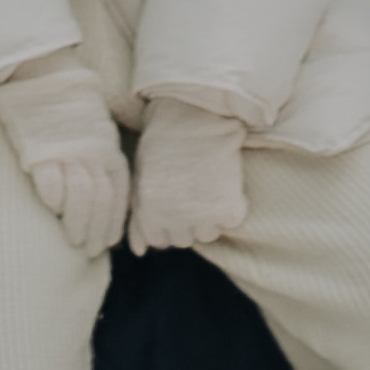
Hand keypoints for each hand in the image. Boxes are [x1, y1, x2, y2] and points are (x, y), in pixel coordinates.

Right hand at [0, 53, 130, 253]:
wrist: (46, 69)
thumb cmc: (72, 107)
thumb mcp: (98, 132)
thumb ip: (102, 161)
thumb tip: (103, 198)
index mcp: (109, 150)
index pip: (117, 196)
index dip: (113, 224)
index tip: (106, 243)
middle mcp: (93, 153)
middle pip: (100, 202)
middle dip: (95, 231)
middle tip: (87, 249)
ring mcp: (67, 150)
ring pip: (79, 199)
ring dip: (76, 223)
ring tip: (70, 238)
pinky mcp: (40, 148)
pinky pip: (51, 182)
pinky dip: (53, 200)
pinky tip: (51, 209)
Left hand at [128, 97, 249, 253]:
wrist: (194, 117)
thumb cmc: (162, 145)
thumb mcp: (141, 180)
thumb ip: (138, 220)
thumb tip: (138, 253)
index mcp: (150, 214)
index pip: (160, 240)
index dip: (166, 221)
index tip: (172, 200)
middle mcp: (175, 221)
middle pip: (184, 239)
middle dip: (186, 220)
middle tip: (190, 189)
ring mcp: (203, 218)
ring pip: (208, 234)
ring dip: (209, 216)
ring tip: (206, 185)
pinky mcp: (229, 210)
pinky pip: (231, 221)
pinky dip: (230, 206)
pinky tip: (222, 182)